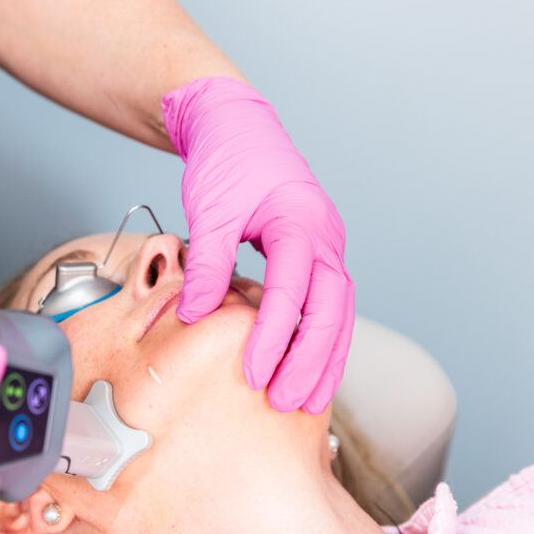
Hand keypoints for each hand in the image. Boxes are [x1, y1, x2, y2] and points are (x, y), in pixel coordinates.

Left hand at [162, 78, 354, 413]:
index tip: (251, 375)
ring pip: (338, 313)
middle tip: (286, 403)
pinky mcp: (318, 256)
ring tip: (307, 403)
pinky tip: (308, 371)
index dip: (272, 337)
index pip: (293, 291)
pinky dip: (321, 341)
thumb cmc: (226, 163)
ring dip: (324, 360)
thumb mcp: (210, 208)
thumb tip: (196, 316)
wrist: (238, 129)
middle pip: (331, 310)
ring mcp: (327, 246)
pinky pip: (329, 306)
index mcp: (299, 222)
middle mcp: (324, 236)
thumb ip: (207, 263)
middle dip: (310, 361)